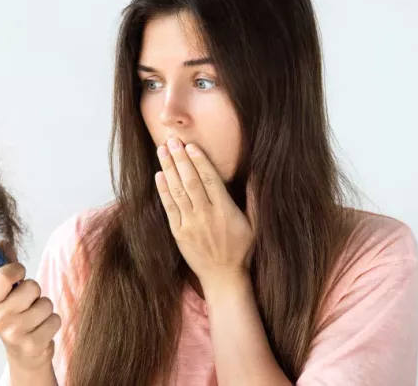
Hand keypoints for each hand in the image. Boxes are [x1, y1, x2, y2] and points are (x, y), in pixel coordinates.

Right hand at [0, 262, 61, 371]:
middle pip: (32, 287)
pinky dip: (52, 323)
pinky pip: (55, 320)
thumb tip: (3, 240)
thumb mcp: (7, 295)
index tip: (20, 275)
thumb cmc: (17, 317)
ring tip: (36, 318)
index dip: (18, 270)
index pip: (4, 275)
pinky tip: (42, 330)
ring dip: (45, 309)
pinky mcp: (31, 344)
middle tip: (29, 304)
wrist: (23, 355)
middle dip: (36, 293)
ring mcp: (14, 333)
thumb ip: (8, 268)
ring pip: (46, 304)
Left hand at [154, 137, 256, 289]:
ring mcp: (190, 224)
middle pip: (190, 181)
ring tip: (162, 150)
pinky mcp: (178, 233)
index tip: (191, 145)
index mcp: (225, 211)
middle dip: (180, 159)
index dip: (199, 161)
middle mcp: (206, 216)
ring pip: (177, 191)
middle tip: (171, 140)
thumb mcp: (255, 226)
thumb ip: (254, 201)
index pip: (210, 180)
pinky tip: (159, 175)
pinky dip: (163, 191)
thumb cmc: (241, 250)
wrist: (223, 277)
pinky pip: (169, 208)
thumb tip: (257, 176)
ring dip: (169, 169)